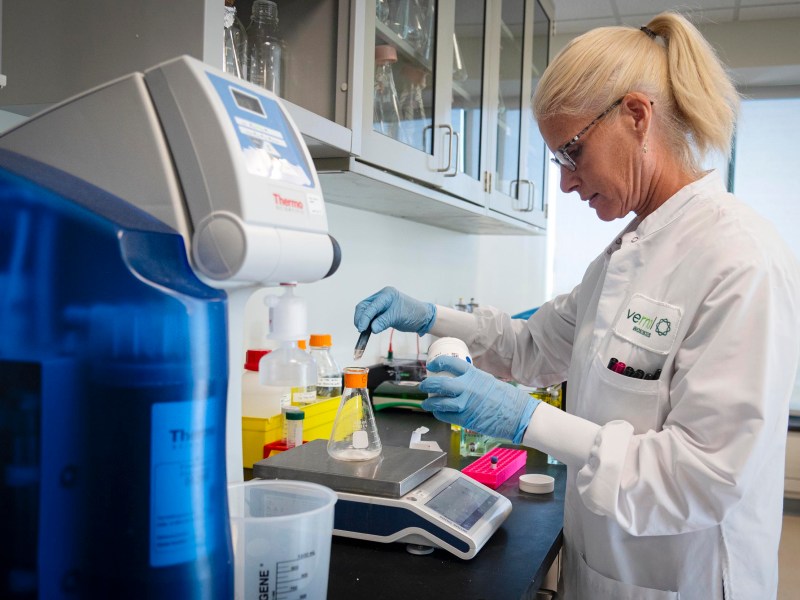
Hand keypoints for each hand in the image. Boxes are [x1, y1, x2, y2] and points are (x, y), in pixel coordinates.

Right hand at [354, 286, 435, 335]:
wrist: (422, 317)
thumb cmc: (412, 314)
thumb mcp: (397, 317)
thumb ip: (383, 322)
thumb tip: (371, 329)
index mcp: (386, 294)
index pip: (371, 306)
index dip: (364, 318)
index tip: (361, 328)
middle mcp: (382, 297)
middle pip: (364, 306)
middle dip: (360, 318)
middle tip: (360, 330)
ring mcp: (381, 303)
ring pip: (365, 311)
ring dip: (363, 320)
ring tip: (363, 331)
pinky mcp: (381, 311)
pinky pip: (370, 316)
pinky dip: (367, 322)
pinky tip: (367, 329)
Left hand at [419, 355, 538, 443]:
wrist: (519, 415)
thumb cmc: (508, 399)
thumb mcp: (490, 381)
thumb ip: (475, 380)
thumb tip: (464, 381)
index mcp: (474, 375)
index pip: (451, 363)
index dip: (438, 363)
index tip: (432, 365)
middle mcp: (467, 388)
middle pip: (439, 383)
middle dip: (427, 384)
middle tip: (423, 385)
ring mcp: (465, 404)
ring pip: (439, 402)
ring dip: (430, 402)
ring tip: (426, 402)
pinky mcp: (466, 419)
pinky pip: (446, 416)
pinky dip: (439, 414)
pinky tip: (438, 413)